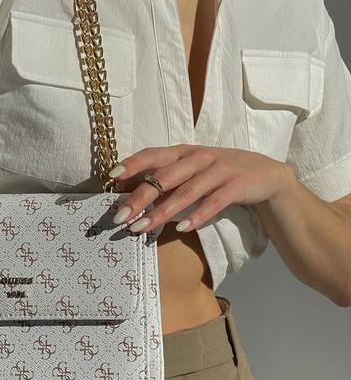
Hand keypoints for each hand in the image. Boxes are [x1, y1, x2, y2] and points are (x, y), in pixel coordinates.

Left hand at [108, 144, 292, 233]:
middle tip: (119, 216)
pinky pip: (213, 202)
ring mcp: (219, 170)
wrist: (269, 177)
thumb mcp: (194, 172)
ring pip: (186, 191)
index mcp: (185, 151)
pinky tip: (181, 228)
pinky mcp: (237, 185)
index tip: (111, 176)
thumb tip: (132, 193)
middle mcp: (199, 157)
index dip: (132, 163)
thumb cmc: (222, 176)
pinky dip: (196, 215)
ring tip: (141, 228)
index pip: (154, 154)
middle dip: (139, 197)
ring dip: (161, 212)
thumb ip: (168, 180)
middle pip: (164, 176)